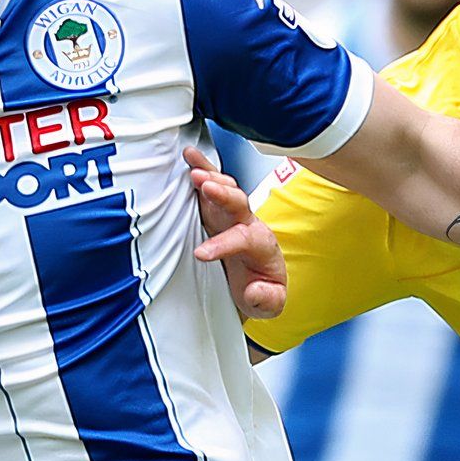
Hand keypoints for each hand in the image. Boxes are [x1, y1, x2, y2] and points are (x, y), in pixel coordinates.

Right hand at [185, 145, 284, 321]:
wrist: (258, 280)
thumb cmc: (261, 288)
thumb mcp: (270, 303)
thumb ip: (267, 299)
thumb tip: (255, 290)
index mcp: (261, 245)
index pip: (243, 239)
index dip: (222, 244)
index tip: (201, 254)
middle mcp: (248, 224)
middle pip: (238, 204)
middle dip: (222, 194)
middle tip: (205, 186)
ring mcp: (231, 215)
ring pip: (225, 190)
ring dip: (210, 177)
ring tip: (193, 169)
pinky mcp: (216, 210)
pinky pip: (211, 184)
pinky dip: (202, 168)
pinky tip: (189, 157)